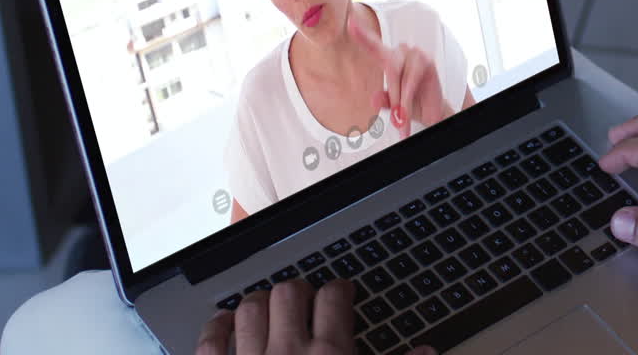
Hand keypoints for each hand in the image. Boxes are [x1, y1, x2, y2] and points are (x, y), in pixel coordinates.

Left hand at [194, 279, 436, 354]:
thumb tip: (427, 353)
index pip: (334, 297)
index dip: (340, 289)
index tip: (341, 292)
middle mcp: (288, 353)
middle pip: (290, 293)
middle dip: (300, 291)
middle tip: (306, 300)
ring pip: (250, 308)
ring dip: (260, 302)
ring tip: (269, 307)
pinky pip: (210, 341)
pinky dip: (216, 328)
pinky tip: (226, 326)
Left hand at [348, 14, 450, 136]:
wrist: (433, 114)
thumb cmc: (411, 105)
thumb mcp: (393, 105)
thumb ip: (383, 100)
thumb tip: (374, 98)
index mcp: (389, 59)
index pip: (373, 45)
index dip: (362, 34)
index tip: (351, 22)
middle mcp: (401, 52)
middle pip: (389, 66)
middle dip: (393, 95)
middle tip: (396, 120)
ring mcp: (416, 54)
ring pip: (399, 74)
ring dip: (401, 100)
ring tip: (403, 118)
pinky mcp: (428, 62)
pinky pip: (411, 81)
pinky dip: (408, 99)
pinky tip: (407, 112)